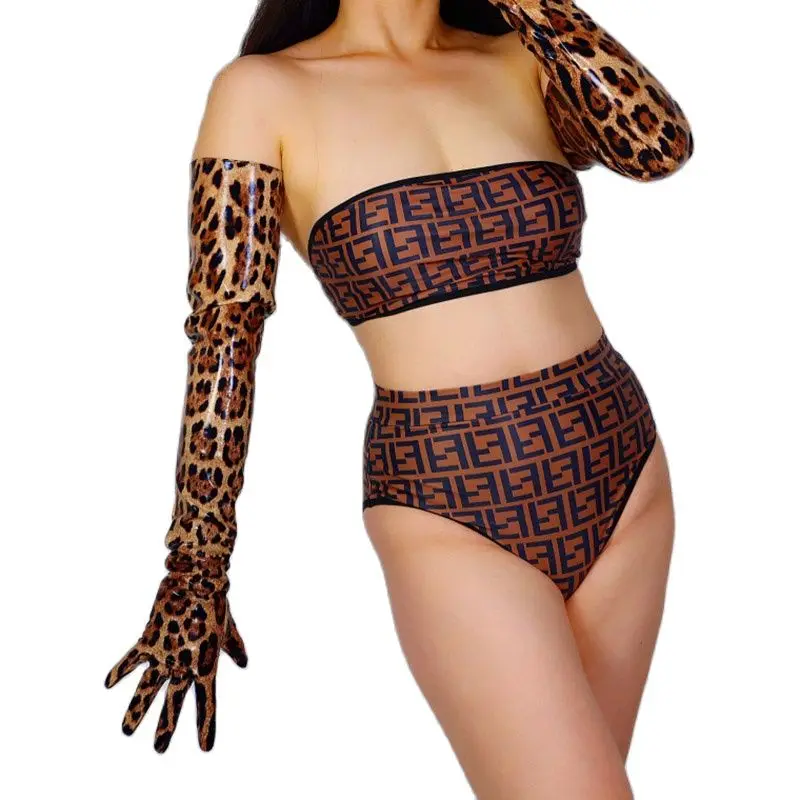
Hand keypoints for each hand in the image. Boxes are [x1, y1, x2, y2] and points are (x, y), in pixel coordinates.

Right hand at [104, 565, 247, 751]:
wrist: (196, 578)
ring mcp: (164, 654)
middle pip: (173, 704)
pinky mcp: (148, 641)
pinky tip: (108, 685)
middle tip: (159, 751)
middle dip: (166, 728)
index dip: (206, 726)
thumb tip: (244, 663)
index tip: (205, 748)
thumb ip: (234, 648)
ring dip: (136, 711)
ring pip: (147, 689)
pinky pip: (132, 660)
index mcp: (206, 664)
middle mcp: (183, 664)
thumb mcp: (229, 628)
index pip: (207, 702)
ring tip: (126, 732)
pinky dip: (120, 671)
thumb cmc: (216, 602)